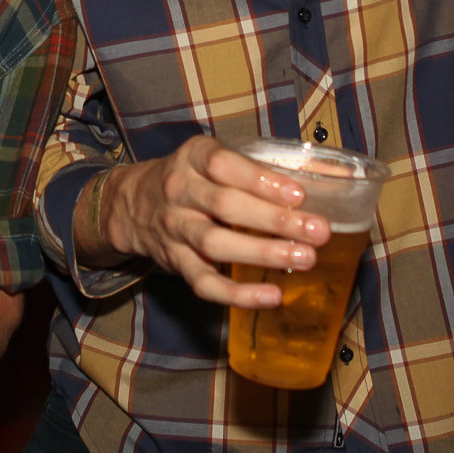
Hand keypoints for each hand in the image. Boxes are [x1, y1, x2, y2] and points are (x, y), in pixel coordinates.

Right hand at [94, 136, 329, 307]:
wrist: (132, 204)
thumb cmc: (190, 179)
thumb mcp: (208, 156)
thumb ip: (251, 166)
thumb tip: (321, 176)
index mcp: (192, 158)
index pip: (223, 165)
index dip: (261, 180)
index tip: (298, 194)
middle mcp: (179, 192)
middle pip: (225, 206)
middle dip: (275, 220)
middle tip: (318, 231)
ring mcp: (175, 230)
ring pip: (217, 244)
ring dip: (264, 253)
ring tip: (304, 259)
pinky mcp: (176, 264)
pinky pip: (205, 283)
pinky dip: (238, 294)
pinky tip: (270, 296)